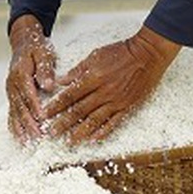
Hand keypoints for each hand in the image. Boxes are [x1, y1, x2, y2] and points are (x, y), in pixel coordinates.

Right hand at [6, 15, 56, 142]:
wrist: (24, 42)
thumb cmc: (37, 47)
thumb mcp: (44, 53)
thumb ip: (45, 68)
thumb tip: (48, 85)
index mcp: (20, 73)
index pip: (28, 92)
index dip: (34, 106)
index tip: (43, 117)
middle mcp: (12, 84)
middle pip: (20, 106)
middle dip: (28, 122)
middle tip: (38, 136)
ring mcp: (10, 91)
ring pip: (14, 113)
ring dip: (21, 128)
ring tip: (28, 143)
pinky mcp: (12, 96)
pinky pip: (11, 114)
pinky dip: (15, 127)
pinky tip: (20, 139)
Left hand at [41, 25, 179, 144]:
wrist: (148, 54)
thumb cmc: (122, 52)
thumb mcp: (96, 55)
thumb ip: (78, 70)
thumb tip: (61, 81)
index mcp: (93, 77)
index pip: (69, 95)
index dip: (56, 106)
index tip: (45, 114)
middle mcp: (103, 92)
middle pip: (79, 111)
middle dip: (63, 123)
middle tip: (50, 133)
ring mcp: (116, 101)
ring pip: (94, 120)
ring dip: (80, 132)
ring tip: (69, 141)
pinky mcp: (127, 107)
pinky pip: (113, 123)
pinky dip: (102, 132)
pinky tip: (93, 139)